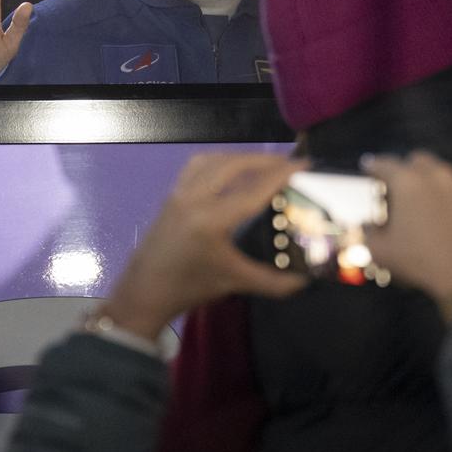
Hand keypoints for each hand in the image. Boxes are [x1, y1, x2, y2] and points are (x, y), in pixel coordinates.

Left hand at [99, 153, 307, 340]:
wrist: (144, 293)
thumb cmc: (189, 288)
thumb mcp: (235, 283)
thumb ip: (274, 282)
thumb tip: (307, 278)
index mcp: (211, 220)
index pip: (254, 189)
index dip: (282, 175)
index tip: (305, 165)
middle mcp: (194, 198)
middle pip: (235, 165)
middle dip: (265, 160)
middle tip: (291, 164)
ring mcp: (179, 193)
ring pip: (215, 160)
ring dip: (242, 158)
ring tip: (265, 165)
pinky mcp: (171, 195)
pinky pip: (197, 166)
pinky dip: (220, 161)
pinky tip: (232, 170)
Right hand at [362, 151, 451, 307]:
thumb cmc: (420, 263)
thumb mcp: (380, 252)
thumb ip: (368, 234)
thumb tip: (368, 226)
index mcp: (408, 183)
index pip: (384, 164)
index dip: (374, 166)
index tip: (369, 169)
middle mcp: (438, 176)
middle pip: (419, 161)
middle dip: (407, 170)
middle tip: (402, 190)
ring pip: (447, 176)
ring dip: (436, 185)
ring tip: (431, 207)